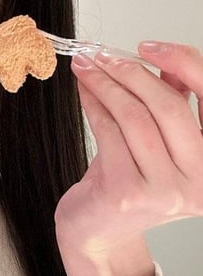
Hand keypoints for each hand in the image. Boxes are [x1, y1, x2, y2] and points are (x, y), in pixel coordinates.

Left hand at [54, 41, 202, 253]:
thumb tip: (167, 60)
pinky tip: (85, 92)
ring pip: (136, 118)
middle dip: (132, 73)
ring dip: (106, 85)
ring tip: (87, 68)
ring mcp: (165, 191)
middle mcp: (201, 182)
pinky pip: (109, 133)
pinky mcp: (128, 193)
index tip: (150, 46)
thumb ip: (172, 104)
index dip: (184, 64)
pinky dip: (94, 105)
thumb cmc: (130, 180)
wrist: (98, 230)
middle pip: (170, 107)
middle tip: (103, 56)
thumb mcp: (160, 142)